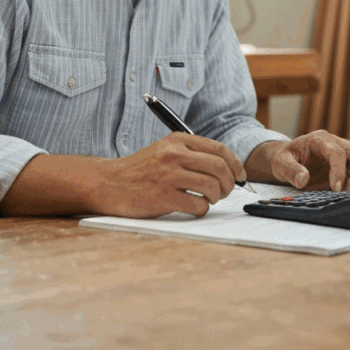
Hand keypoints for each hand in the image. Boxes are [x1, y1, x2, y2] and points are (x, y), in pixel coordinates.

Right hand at [90, 133, 245, 217]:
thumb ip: (192, 154)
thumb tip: (228, 167)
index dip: (235, 164)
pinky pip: (198, 205)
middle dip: (230, 183)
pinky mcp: (162, 197)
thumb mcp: (165, 150)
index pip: (219, 149)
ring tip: (208, 199)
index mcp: (178, 140)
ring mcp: (168, 176)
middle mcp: (174, 154)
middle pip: (219, 167)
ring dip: (216, 197)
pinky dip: (202, 209)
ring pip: (212, 186)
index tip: (240, 176)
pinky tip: (194, 207)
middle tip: (226, 191)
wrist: (109, 183)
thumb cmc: (141, 170)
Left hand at [262, 131, 349, 192]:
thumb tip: (303, 179)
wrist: (288, 159)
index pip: (337, 152)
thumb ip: (290, 170)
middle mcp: (336, 143)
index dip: (339, 170)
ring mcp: (344, 153)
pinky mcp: (348, 164)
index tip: (336, 188)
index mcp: (320, 139)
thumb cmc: (285, 158)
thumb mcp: (280, 162)